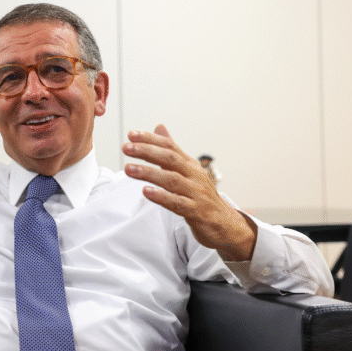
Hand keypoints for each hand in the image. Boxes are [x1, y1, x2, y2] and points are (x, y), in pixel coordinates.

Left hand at [122, 124, 255, 260]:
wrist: (225, 223)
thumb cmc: (201, 196)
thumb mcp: (187, 170)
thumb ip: (171, 151)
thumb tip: (159, 127)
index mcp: (190, 164)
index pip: (170, 146)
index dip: (150, 139)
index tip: (131, 135)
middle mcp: (194, 175)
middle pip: (170, 159)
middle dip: (147, 152)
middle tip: (126, 148)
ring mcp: (196, 193)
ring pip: (172, 180)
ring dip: (149, 173)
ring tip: (129, 169)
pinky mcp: (196, 211)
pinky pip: (178, 203)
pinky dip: (162, 197)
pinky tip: (146, 192)